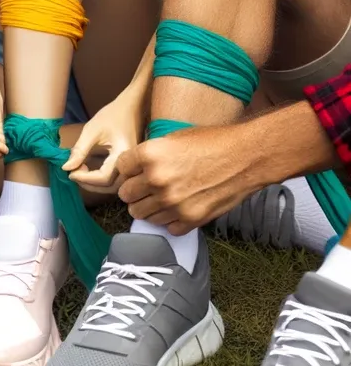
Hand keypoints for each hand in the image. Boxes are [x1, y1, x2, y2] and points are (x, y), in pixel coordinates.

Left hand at [63, 87, 143, 190]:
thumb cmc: (112, 115)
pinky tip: (88, 169)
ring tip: (79, 170)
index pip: (104, 178)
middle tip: (73, 173)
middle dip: (89, 184)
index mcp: (123, 155)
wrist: (131, 107)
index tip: (69, 173)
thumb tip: (66, 168)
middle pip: (110, 187)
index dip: (85, 178)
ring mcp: (132, 167)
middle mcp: (131, 165)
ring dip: (94, 183)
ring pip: (113, 186)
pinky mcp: (128, 166)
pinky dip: (100, 179)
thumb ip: (79, 150)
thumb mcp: (91, 130)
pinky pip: (115, 180)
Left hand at [116, 124, 256, 233]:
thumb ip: (149, 155)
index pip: (121, 169)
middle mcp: (157, 180)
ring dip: (147, 207)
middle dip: (133, 190)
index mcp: (149, 155)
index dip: (128, 169)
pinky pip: (166, 227)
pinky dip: (169, 220)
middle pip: (126, 195)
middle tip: (144, 187)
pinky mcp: (189, 219)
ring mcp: (173, 203)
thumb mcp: (172, 139)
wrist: (244, 158)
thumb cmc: (210, 143)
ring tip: (159, 198)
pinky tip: (177, 208)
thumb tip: (135, 168)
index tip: (135, 170)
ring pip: (140, 215)